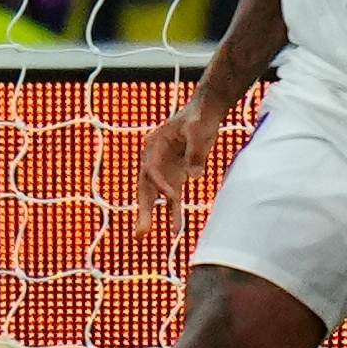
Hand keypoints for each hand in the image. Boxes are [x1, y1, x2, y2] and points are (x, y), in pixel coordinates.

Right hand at [135, 96, 225, 236]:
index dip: (160, 184)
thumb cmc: (201, 118)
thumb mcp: (199, 131)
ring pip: (155, 195)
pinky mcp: (175, 174)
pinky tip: (176, 229)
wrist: (206, 111)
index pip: (151, 169)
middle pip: (145, 186)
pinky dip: (173, 211)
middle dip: (142, 209)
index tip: (173, 197)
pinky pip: (172, 196)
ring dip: (151, 214)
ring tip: (142, 237)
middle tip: (139, 233)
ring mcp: (164, 168)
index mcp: (154, 144)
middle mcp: (154, 158)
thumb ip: (196, 153)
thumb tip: (194, 176)